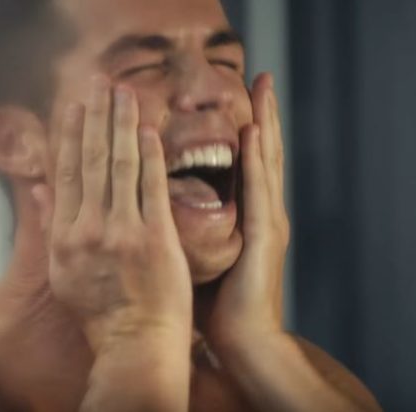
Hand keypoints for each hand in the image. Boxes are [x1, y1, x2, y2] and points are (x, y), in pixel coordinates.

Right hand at [33, 75, 192, 353]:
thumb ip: (52, 225)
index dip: (71, 133)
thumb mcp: (63, 271)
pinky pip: (152, 188)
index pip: (66, 172)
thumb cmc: (100, 312)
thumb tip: (39, 188)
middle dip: (96, 116)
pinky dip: (151, 156)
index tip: (75, 103)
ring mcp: (123, 232)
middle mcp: (89, 229)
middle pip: (91, 160)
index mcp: (65, 236)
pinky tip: (150, 129)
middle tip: (100, 81)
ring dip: (122, 124)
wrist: (135, 342)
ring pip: (121, 166)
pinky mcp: (156, 238)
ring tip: (125, 92)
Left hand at [205, 72, 290, 350]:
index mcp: (245, 215)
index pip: (245, 160)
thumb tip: (148, 202)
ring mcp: (267, 222)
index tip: (243, 93)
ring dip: (266, 122)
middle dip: (263, 112)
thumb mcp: (194, 251)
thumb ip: (180, 222)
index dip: (245, 126)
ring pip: (267, 162)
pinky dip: (257, 160)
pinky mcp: (265, 237)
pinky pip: (259, 191)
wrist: (244, 342)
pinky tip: (254, 133)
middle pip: (262, 152)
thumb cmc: (212, 304)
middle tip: (262, 74)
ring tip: (264, 87)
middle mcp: (261, 212)